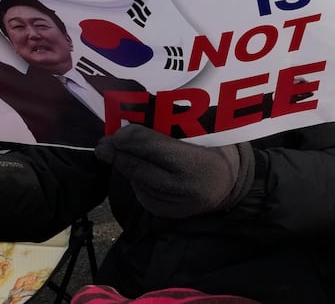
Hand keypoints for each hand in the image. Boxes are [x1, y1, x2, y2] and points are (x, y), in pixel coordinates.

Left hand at [95, 126, 253, 218]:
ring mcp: (171, 204)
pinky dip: (134, 178)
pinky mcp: (163, 212)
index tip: (118, 131)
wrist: (230, 188)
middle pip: (138, 166)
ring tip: (114, 152)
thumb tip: (138, 122)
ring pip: (136, 180)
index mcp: (197, 162)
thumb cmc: (217, 151)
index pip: (152, 147)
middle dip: (117, 153)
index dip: (130, 137)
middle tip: (103, 143)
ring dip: (123, 165)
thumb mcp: (206, 133)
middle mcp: (183, 187)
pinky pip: (140, 192)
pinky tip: (135, 168)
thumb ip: (175, 127)